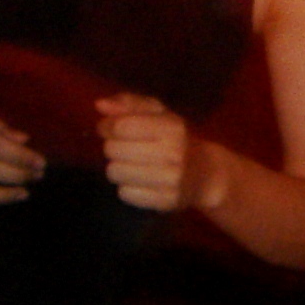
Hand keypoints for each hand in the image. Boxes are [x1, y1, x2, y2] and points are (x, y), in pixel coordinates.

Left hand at [99, 93, 212, 213]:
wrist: (205, 174)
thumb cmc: (173, 138)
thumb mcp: (157, 113)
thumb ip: (128, 103)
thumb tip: (99, 105)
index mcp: (173, 127)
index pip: (122, 126)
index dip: (108, 126)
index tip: (109, 128)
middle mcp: (175, 153)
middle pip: (113, 150)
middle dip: (112, 147)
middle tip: (125, 148)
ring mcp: (172, 180)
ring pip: (115, 172)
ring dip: (118, 168)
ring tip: (132, 165)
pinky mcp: (166, 201)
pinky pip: (125, 193)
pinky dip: (128, 187)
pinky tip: (141, 182)